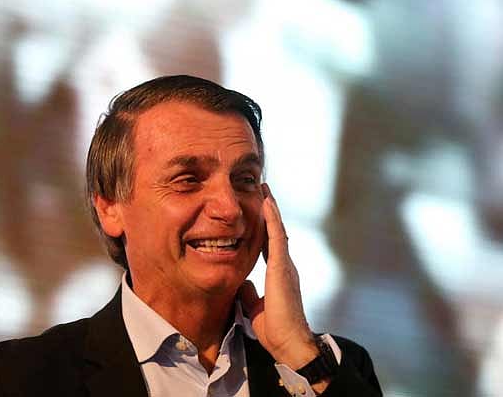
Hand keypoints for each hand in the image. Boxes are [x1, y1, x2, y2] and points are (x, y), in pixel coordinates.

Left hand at [240, 183, 318, 369]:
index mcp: (279, 274)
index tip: (260, 211)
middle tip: (263, 191)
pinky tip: (267, 203)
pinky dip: (272, 219)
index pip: (270, 245)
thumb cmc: (275, 330)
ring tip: (265, 189)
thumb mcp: (255, 306)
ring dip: (271, 209)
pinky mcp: (282, 267)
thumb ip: (251, 293)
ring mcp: (286, 265)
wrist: (288, 342)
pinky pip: (277, 236)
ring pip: (278, 229)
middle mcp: (285, 265)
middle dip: (270, 212)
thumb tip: (243, 284)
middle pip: (276, 232)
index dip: (265, 228)